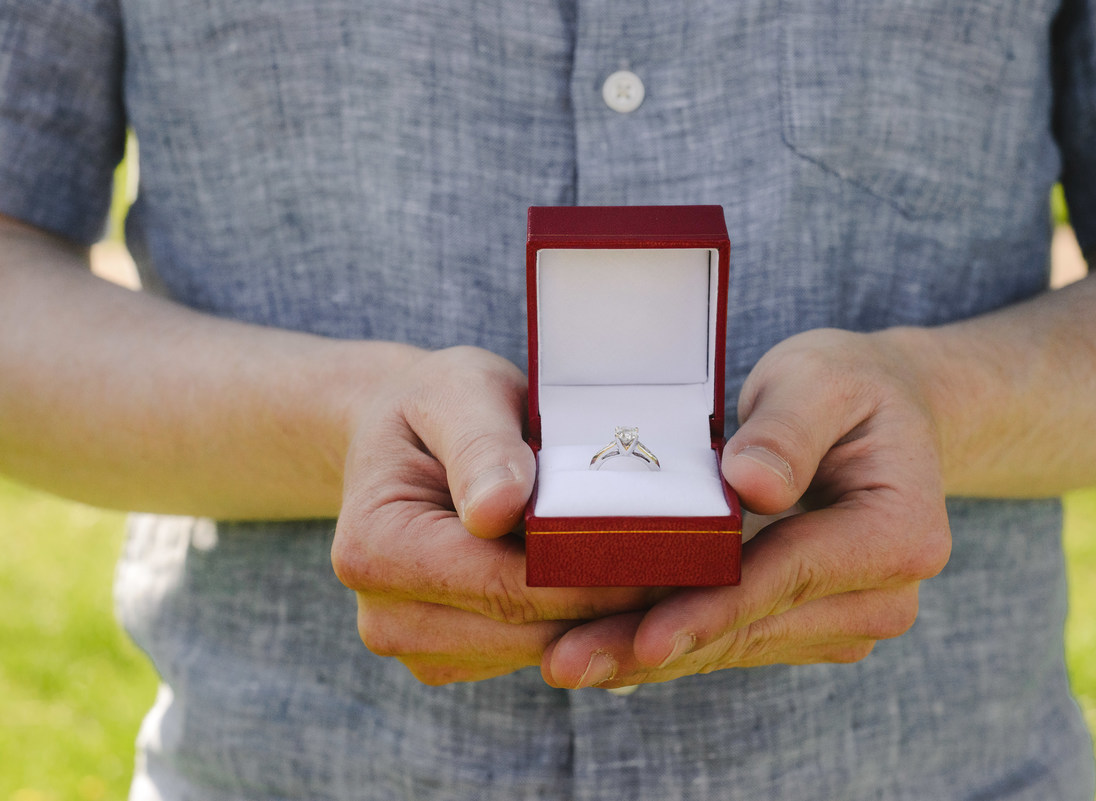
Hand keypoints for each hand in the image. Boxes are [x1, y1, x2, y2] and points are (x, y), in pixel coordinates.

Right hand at [331, 346, 656, 684]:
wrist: (409, 439)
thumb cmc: (438, 406)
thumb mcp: (456, 391)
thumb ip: (478, 445)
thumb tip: (497, 511)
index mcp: (372, 549)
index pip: (503, 583)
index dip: (592, 577)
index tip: (673, 555)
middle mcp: (385, 615)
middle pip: (526, 630)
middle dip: (614, 605)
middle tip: (699, 571)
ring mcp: (416, 644)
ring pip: (539, 651)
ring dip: (608, 621)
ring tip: (676, 575)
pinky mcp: (450, 657)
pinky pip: (533, 653)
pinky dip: (584, 625)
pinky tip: (627, 586)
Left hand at [541, 329, 951, 688]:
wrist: (884, 413)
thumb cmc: (848, 386)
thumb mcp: (822, 378)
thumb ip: (790, 429)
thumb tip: (752, 486)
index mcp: (899, 535)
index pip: (788, 578)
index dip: (711, 609)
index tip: (644, 640)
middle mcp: (882, 594)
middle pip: (750, 628)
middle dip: (652, 648)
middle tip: (564, 665)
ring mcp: (847, 617)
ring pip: (732, 645)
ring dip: (645, 655)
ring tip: (566, 661)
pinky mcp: (810, 623)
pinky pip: (730, 636)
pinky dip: (666, 639)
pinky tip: (601, 649)